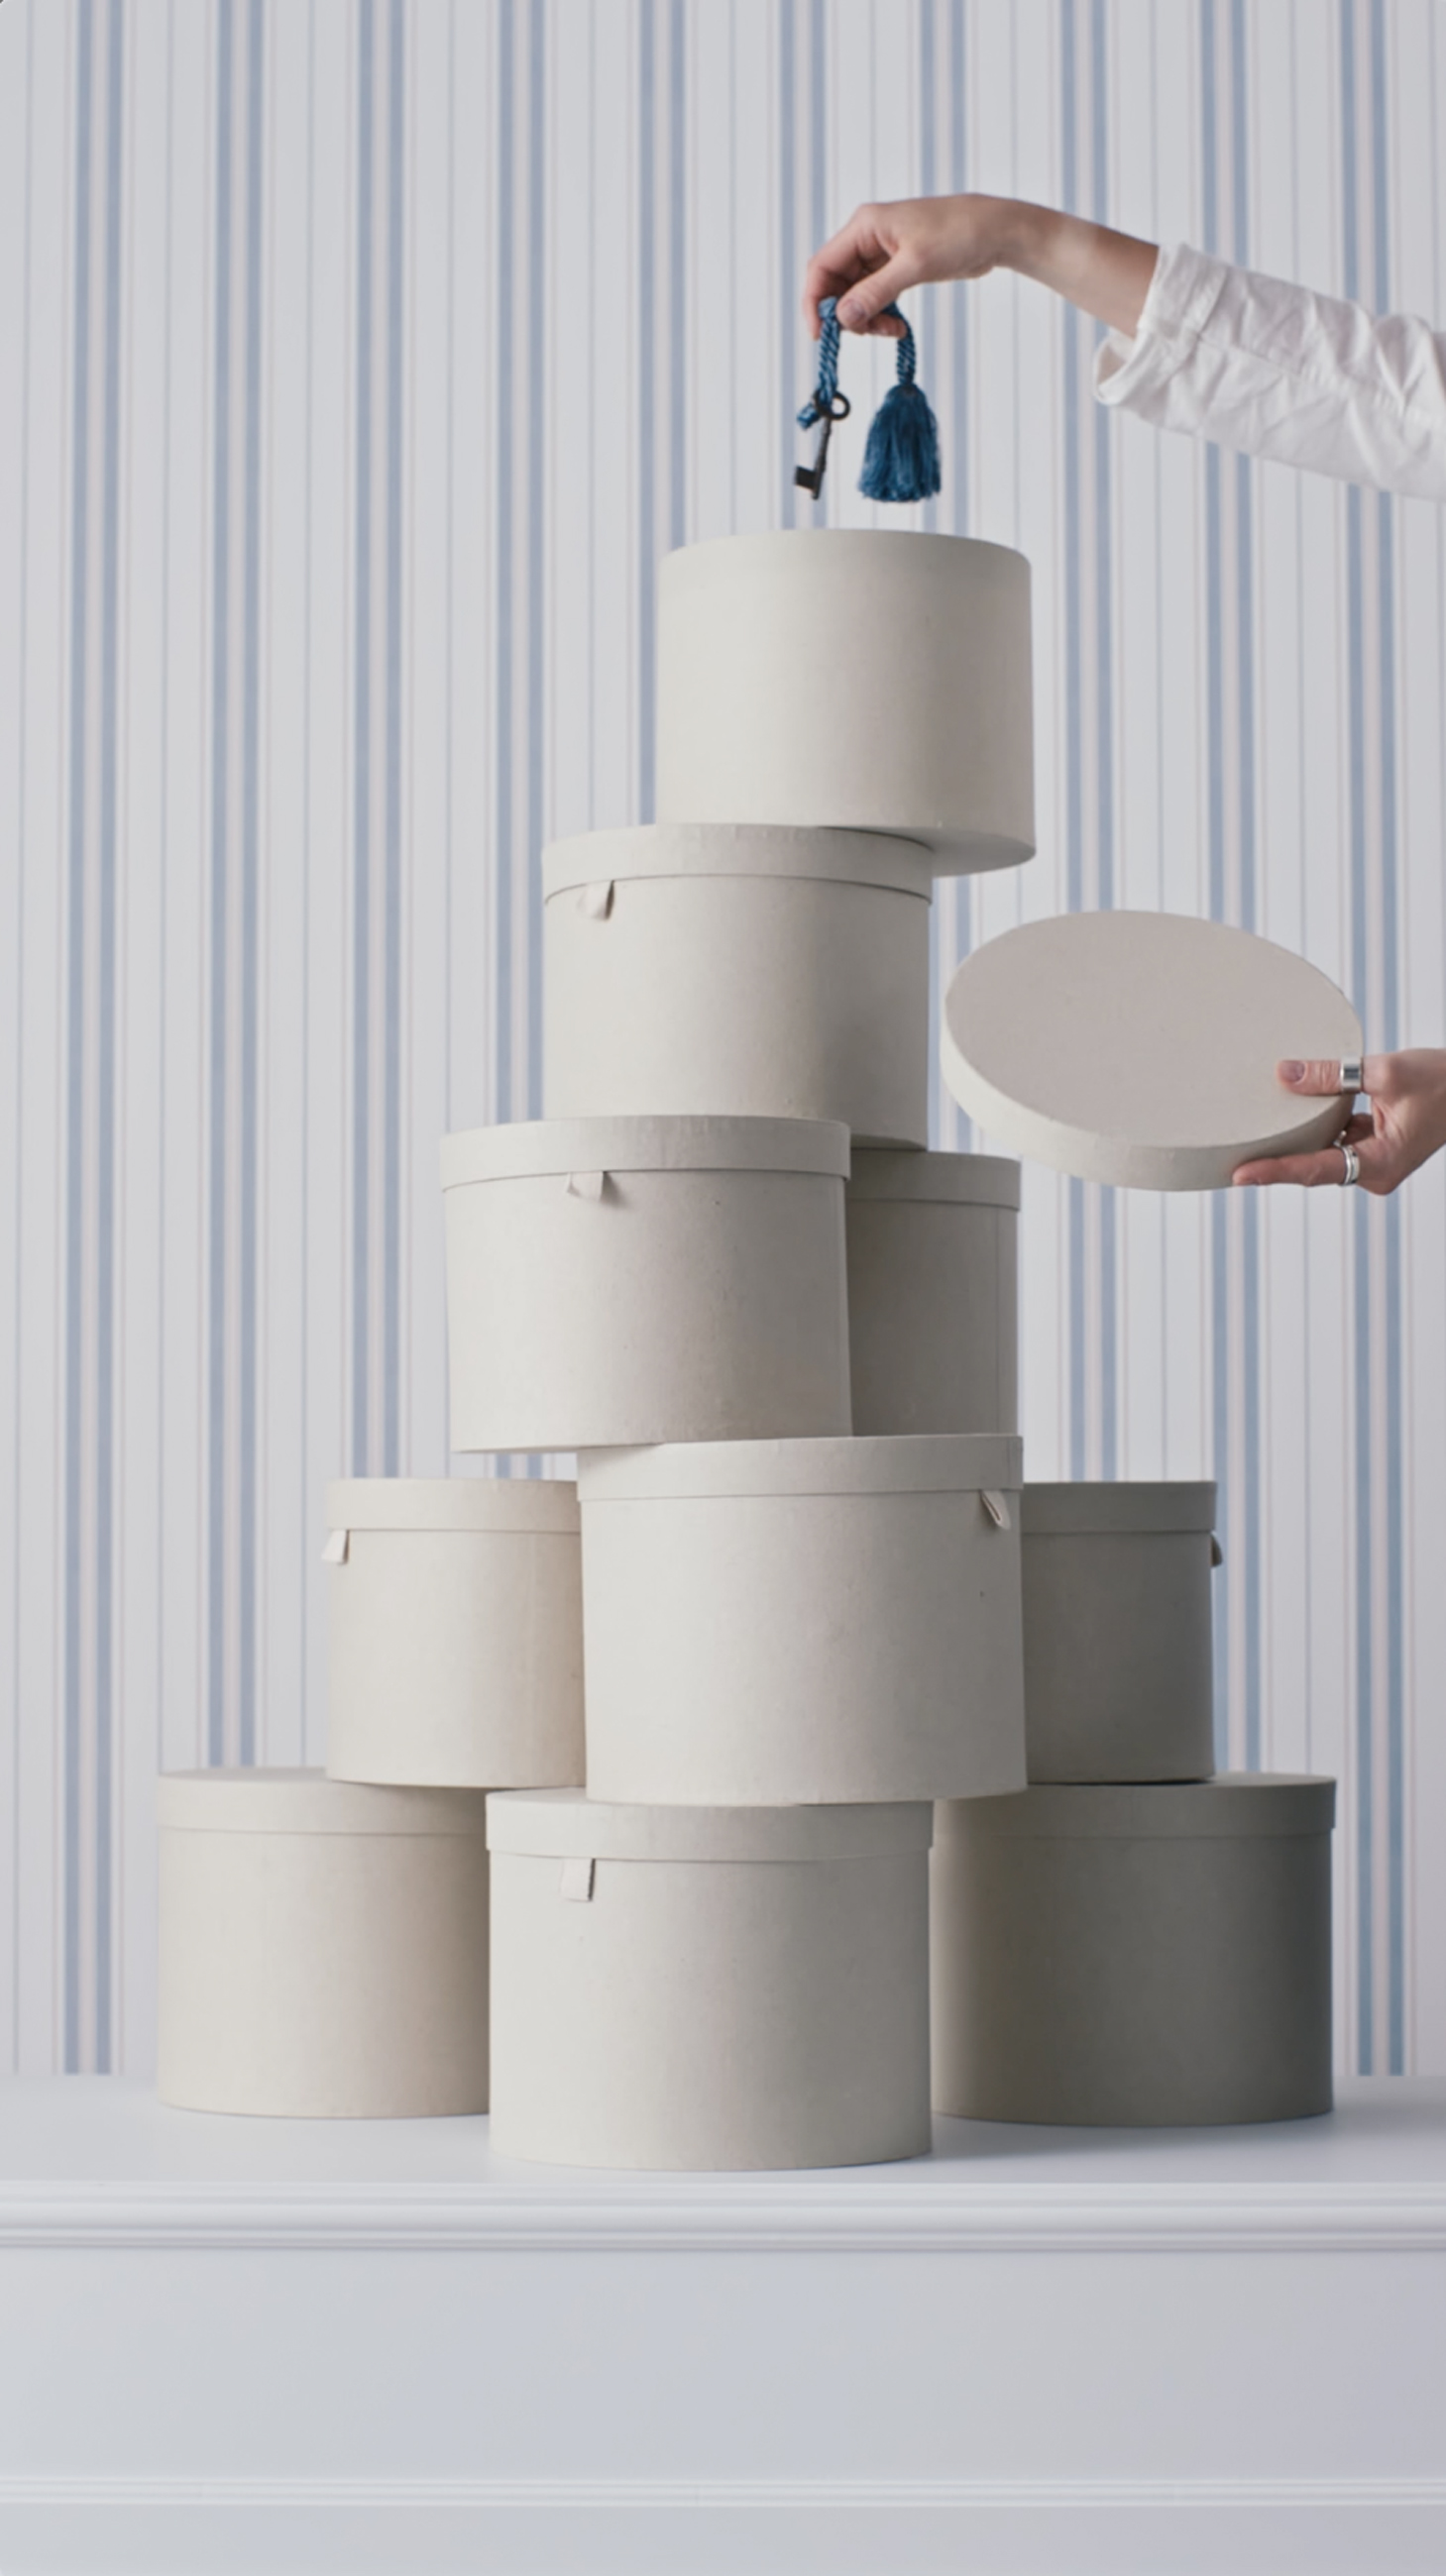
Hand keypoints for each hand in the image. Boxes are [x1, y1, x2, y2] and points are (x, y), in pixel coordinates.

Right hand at [803, 196, 1020, 338]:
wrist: (994, 231)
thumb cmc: (958, 234)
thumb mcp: (915, 265)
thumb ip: (876, 292)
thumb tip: (843, 317)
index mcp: (864, 226)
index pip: (821, 267)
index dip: (815, 302)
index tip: (821, 334)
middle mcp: (866, 238)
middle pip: (835, 285)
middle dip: (846, 315)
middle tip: (869, 333)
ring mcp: (879, 254)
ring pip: (854, 295)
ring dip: (866, 319)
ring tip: (891, 330)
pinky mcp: (895, 268)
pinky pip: (874, 297)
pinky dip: (881, 315)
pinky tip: (898, 326)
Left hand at [1232, 1052, 1445, 1194]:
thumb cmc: (1443, 1080)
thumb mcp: (1385, 1072)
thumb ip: (1331, 1074)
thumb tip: (1282, 1073)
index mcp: (1380, 1164)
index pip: (1315, 1170)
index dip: (1275, 1171)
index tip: (1239, 1174)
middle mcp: (1375, 1170)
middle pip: (1313, 1167)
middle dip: (1275, 1162)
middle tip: (1226, 1160)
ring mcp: (1375, 1159)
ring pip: (1323, 1151)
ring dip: (1295, 1140)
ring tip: (1248, 1135)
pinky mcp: (1375, 1143)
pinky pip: (1337, 1137)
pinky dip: (1317, 1124)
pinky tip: (1291, 1109)